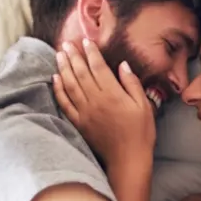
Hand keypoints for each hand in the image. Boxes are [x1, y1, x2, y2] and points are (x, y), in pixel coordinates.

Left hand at [53, 38, 155, 168]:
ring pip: (70, 85)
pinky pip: (65, 103)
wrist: (128, 159)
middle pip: (81, 73)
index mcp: (113, 94)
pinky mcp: (79, 123)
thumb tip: (122, 65)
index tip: (85, 40)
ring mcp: (85, 112)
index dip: (91, 52)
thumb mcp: (144, 106)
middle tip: (67, 43)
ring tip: (59, 54)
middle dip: (73, 56)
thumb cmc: (140, 132)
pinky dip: (59, 90)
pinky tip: (55, 79)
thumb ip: (132, 84)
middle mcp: (96, 100)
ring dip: (63, 68)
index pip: (98, 67)